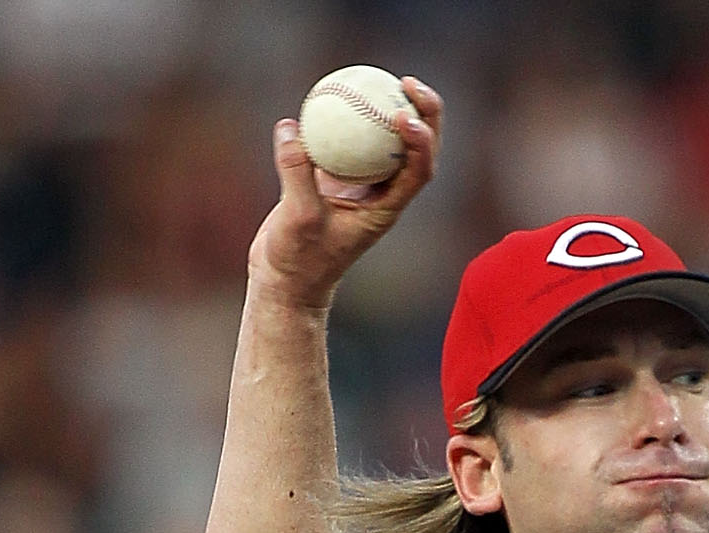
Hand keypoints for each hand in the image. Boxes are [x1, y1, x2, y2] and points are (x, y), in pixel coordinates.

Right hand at [251, 76, 441, 311]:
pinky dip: (349, 116)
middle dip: (423, 113)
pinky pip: (350, 139)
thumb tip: (291, 128)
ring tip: (383, 75)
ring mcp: (361, 185)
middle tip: (407, 81)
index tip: (403, 114)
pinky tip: (336, 89)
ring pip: (387, 140)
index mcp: (386, 210)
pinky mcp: (337, 178)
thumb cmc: (298, 261)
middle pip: (417, 149)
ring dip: (392, 107)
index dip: (421, 140)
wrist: (285, 281)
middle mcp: (381, 195)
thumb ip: (296, 173)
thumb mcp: (298, 219)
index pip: (418, 171)